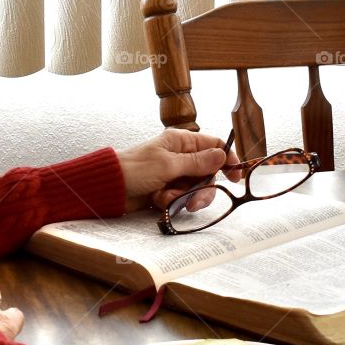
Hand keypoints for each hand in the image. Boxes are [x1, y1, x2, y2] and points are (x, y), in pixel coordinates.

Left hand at [116, 128, 241, 212]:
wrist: (109, 188)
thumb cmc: (134, 168)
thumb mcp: (168, 164)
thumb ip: (197, 162)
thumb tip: (221, 155)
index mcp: (181, 142)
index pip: (214, 146)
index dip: (227, 160)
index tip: (235, 177)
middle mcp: (180, 156)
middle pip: (208, 173)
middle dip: (202, 188)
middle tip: (193, 200)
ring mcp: (174, 174)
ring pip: (196, 188)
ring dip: (185, 197)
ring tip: (170, 200)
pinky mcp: (167, 190)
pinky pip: (182, 198)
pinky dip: (172, 202)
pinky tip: (158, 201)